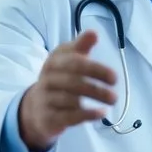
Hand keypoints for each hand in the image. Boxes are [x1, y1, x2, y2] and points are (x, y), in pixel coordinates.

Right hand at [18, 30, 117, 151]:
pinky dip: (87, 115)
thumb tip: (94, 33)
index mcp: (53, 63)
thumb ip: (80, 47)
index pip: (75, 63)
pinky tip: (101, 113)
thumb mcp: (66, 59)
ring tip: (112, 100)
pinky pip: (68, 116)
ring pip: (71, 99)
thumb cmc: (58, 79)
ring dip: (94, 100)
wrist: (36, 108)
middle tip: (115, 94)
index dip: (96, 69)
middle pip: (73, 82)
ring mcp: (46, 99)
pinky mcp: (49, 117)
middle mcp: (47, 80)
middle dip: (97, 87)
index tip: (114, 77)